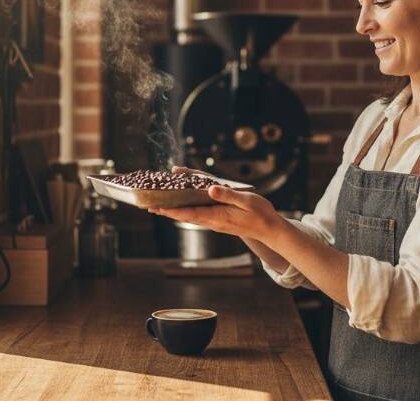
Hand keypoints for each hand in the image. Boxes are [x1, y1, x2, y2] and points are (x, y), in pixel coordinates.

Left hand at [149, 173, 286, 244]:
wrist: (270, 230)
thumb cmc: (260, 214)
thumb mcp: (247, 200)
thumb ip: (228, 195)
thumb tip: (210, 188)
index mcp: (217, 215)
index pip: (189, 213)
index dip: (171, 210)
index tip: (156, 207)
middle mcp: (213, 221)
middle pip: (185, 216)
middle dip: (167, 211)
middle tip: (149, 207)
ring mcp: (216, 223)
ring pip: (190, 217)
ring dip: (175, 212)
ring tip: (160, 207)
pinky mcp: (220, 221)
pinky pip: (199, 216)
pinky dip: (187, 212)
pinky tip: (183, 208)